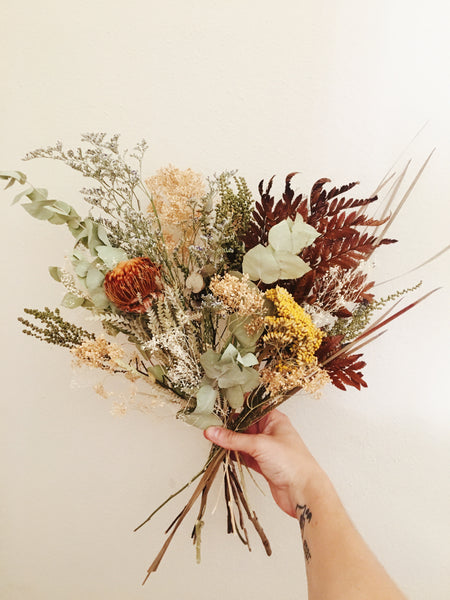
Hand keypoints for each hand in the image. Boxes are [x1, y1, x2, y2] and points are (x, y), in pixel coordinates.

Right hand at [204, 409, 324, 517]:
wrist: (303, 492)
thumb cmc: (291, 462)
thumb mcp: (259, 445)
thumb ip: (233, 439)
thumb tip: (212, 431)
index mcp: (274, 419)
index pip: (252, 407)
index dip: (237, 404)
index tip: (219, 404)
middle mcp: (270, 432)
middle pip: (245, 424)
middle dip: (229, 425)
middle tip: (211, 424)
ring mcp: (266, 449)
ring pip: (243, 441)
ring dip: (230, 442)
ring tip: (213, 440)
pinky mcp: (262, 464)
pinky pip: (244, 456)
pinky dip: (234, 455)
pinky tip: (223, 454)